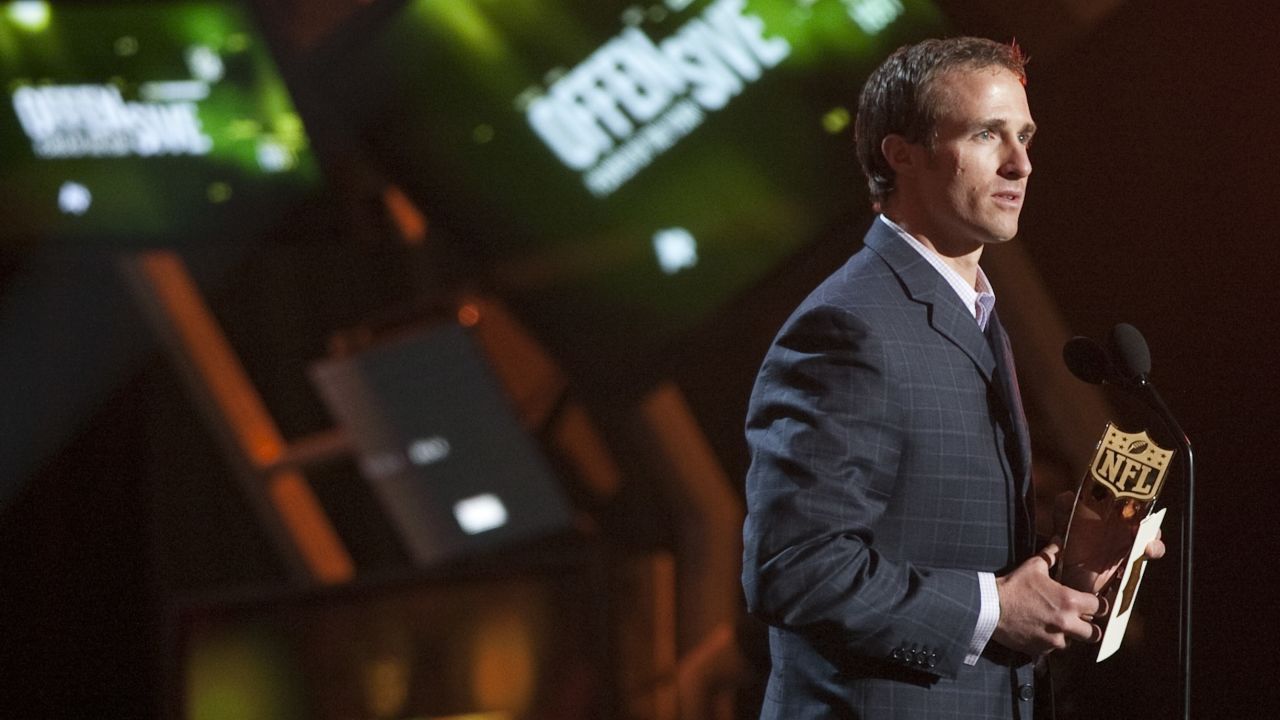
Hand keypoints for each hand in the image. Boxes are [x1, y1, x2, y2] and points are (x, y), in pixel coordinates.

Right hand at [992, 544, 1107, 656]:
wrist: (990, 607)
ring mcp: (1054, 640)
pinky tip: (1039, 632)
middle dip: (1090, 627)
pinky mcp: (1041, 650)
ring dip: (1068, 636)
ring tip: (1056, 627)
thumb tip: (1059, 540)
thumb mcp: (1033, 567)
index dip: (1100, 606)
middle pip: (1095, 634)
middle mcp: (1066, 624)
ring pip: (1073, 643)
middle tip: (1081, 621)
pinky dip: (1049, 643)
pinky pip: (1052, 650)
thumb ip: (1051, 555)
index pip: (1100, 608)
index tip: (1096, 605)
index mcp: (1069, 602)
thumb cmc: (1014, 586)